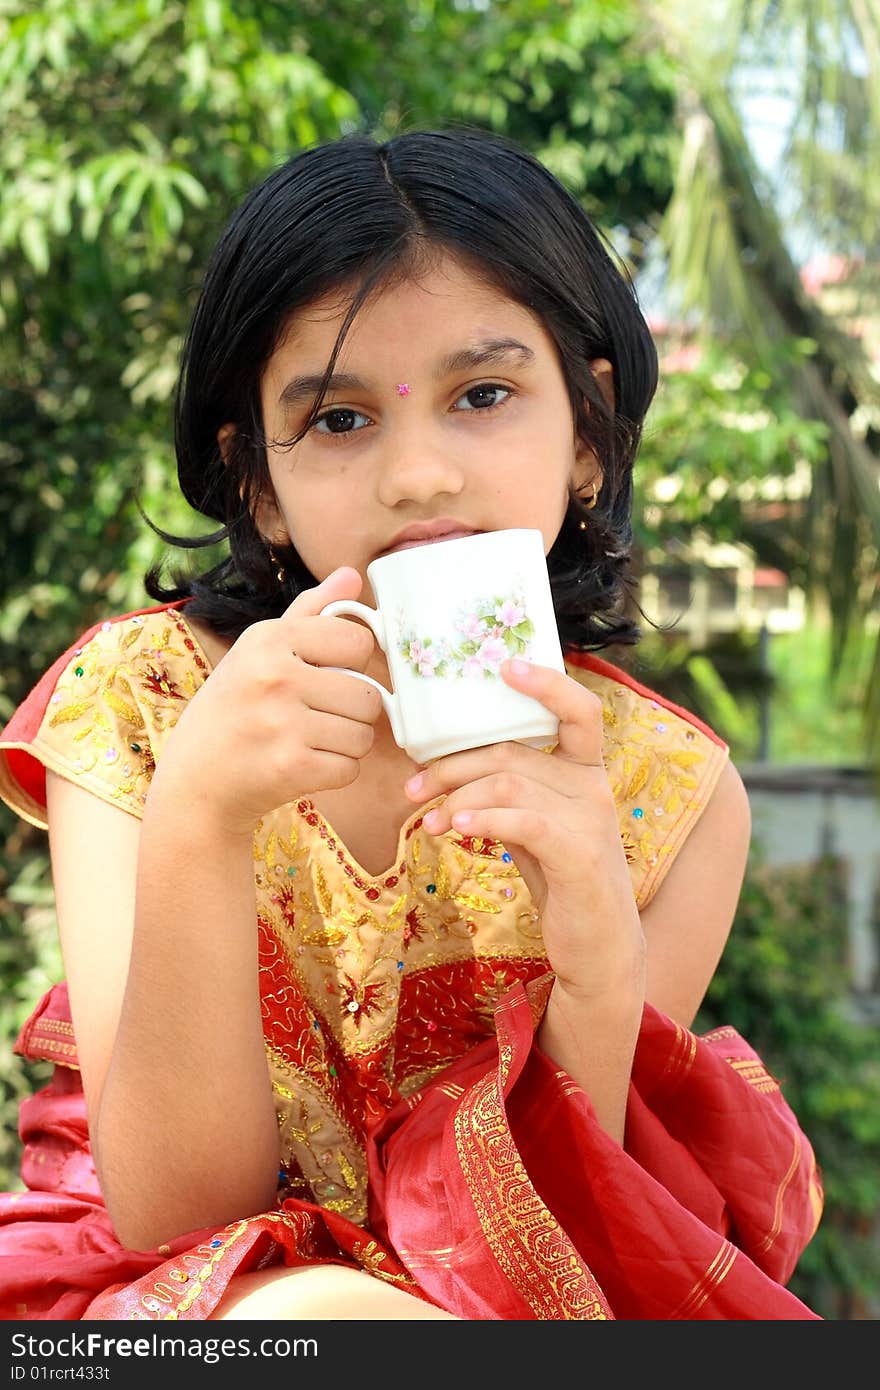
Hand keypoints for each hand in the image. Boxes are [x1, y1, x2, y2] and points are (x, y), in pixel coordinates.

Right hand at [153, 567, 384, 835]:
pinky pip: (350, 768)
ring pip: (364, 734)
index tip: (330, 675)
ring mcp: (283, 723)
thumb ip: (310, 611)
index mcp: (269, 639)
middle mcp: (275, 676)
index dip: (353, 663)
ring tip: (311, 740)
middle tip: (320, 716)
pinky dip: (335, 771)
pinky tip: (305, 764)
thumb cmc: (233, 710)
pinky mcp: (291, 767)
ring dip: (347, 744)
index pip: (358, 641)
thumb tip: (352, 574)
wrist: (194, 782)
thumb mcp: (258, 650)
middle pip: (369, 693)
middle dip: (354, 712)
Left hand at [403, 657, 644, 998]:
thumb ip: (508, 791)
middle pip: (513, 753)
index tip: (505, 665)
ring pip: (511, 783)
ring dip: (459, 796)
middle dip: (453, 765)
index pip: (579, 710)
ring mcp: (592, 821)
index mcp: (585, 771)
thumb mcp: (533, 825)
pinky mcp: (581, 856)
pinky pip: (525, 822)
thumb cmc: (560, 878)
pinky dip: (485, 818)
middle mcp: (594, 787)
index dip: (547, 682)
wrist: (599, 947)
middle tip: (414, 786)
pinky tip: (458, 826)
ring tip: (429, 818)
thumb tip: (442, 764)